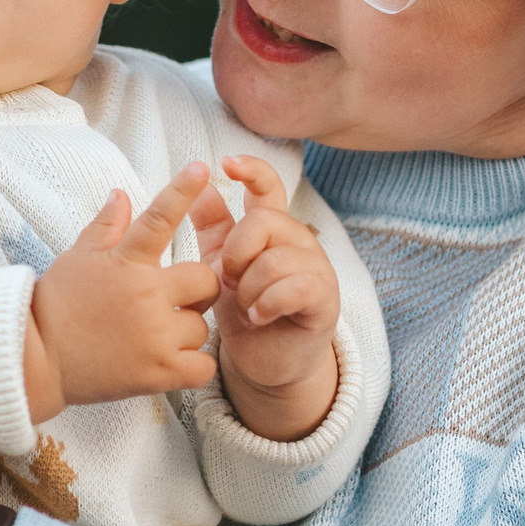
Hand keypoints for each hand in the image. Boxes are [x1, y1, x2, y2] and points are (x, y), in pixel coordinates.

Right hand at [29, 163, 222, 409]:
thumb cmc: (55, 306)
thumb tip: (122, 194)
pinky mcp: (158, 373)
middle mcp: (146, 296)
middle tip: (174, 300)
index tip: (201, 168)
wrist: (36, 360)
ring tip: (154, 338)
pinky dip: (192, 366)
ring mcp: (154, 337)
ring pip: (201, 326)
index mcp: (126, 263)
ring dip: (185, 332)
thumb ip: (106, 227)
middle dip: (196, 290)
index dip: (182, 191)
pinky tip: (170, 361)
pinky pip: (202, 366)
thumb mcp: (77, 259)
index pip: (159, 219)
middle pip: (205, 281)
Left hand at [189, 155, 340, 442]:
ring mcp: (315, 268)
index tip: (226, 163)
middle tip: (228, 281)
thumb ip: (214, 226)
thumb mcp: (221, 265)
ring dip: (249, 289)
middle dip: (236, 253)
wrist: (266, 361)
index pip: (267, 185)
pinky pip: (293, 288)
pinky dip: (267, 304)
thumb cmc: (245, 309)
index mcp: (272, 229)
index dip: (251, 169)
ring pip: (274, 260)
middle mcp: (297, 241)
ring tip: (246, 309)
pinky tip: (259, 317)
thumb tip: (200, 184)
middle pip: (264, 221)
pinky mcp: (324, 298)